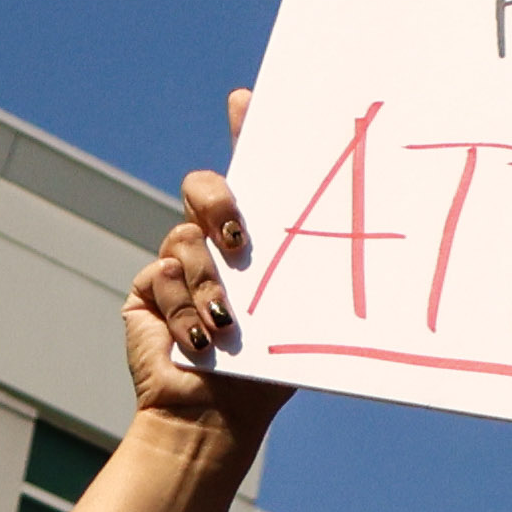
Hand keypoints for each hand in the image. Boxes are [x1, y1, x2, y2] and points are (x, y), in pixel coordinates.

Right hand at [123, 93, 288, 450]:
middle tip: (239, 240)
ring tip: (226, 328)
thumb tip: (365, 234)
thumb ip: (304, 273)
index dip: (247, 129)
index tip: (248, 98)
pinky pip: (159, 276)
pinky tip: (197, 342)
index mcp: (257, 242)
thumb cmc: (268, 369)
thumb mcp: (296, 312)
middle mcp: (214, 243)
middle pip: (204, 188)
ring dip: (208, 288)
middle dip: (219, 204)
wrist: (217, 413)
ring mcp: (176, 263)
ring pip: (183, 241)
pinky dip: (182, 310)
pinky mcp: (146, 288)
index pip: (252, 172)